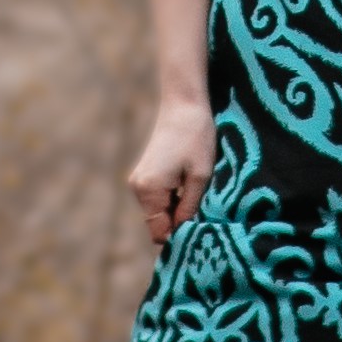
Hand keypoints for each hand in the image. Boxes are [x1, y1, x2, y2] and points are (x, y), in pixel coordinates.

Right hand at [128, 96, 214, 243]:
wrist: (184, 104)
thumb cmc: (196, 138)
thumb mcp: (200, 178)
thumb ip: (190, 210)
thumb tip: (184, 235)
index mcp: (149, 191)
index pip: (160, 233)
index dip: (180, 237)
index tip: (200, 233)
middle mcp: (137, 188)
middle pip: (158, 224)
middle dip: (179, 224)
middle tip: (204, 215)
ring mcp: (138, 181)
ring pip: (159, 212)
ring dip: (177, 211)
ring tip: (197, 195)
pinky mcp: (145, 174)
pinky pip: (158, 199)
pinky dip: (173, 200)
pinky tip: (189, 186)